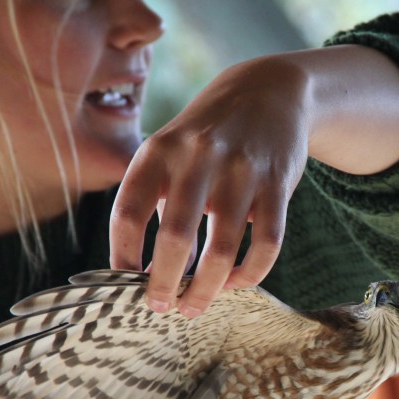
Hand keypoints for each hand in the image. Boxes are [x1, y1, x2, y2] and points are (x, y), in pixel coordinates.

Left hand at [110, 45, 398, 317]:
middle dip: (164, 283)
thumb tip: (155, 273)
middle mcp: (197, 158)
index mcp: (158, 152)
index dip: (121, 255)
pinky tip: (235, 283)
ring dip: (207, 289)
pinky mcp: (277, 183)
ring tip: (195, 306)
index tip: (124, 285)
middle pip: (174, 237)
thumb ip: (160, 204)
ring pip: (221, 249)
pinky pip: (266, 243)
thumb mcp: (172, 153)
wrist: (269, 91)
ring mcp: (240, 170)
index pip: (127, 212)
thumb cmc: (209, 135)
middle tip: (162, 307)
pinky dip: (249, 273)